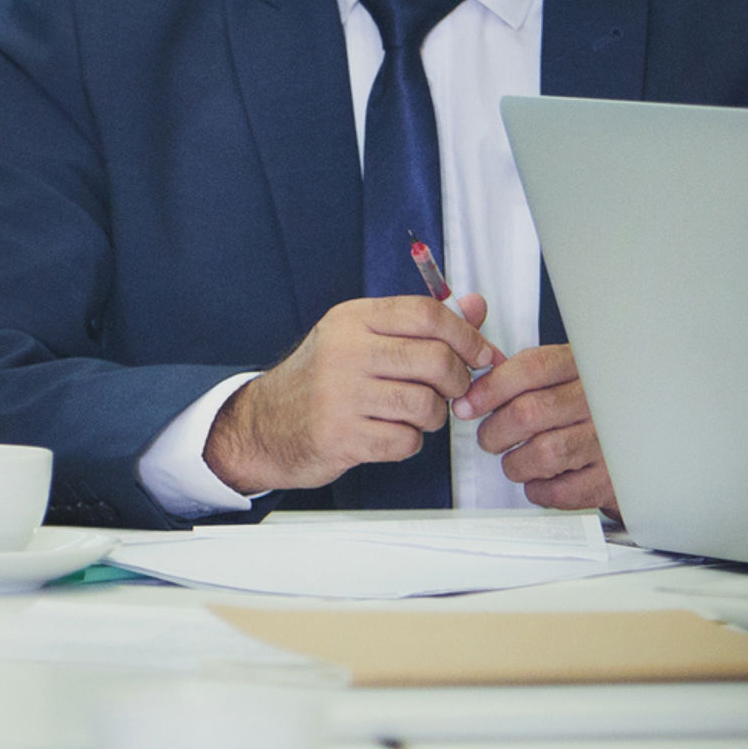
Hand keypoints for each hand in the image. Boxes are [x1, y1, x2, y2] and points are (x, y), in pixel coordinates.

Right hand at [204, 293, 502, 496]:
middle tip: (451, 390)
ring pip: (427, 404)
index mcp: (352, 319)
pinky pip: (407, 440)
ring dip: (433, 416)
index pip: (426, 313)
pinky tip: (388, 434)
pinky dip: (408, 442)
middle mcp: (344, 351)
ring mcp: (340, 395)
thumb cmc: (322, 380)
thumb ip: (420, 323)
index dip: (467, 335)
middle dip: (457, 381)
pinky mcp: (342, 436)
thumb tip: (476, 306)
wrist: (265, 425)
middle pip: (436, 359)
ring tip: (415, 414)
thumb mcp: (362, 338)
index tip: (483, 354)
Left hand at [465, 343, 617, 511]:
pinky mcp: (614, 481)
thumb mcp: (564, 377)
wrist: (646, 444)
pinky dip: (538, 490)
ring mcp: (611, 442)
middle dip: (494, 432)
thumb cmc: (589, 410)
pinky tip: (540, 480)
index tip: (467, 406)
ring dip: (515, 463)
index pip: (531, 368)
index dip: (490, 388)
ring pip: (542, 453)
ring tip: (516, 461)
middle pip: (529, 413)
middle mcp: (602, 401)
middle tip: (490, 439)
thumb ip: (523, 375)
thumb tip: (470, 388)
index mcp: (586, 367)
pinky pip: (559, 490)